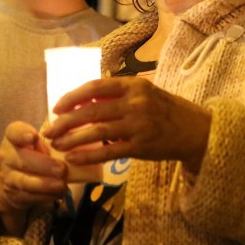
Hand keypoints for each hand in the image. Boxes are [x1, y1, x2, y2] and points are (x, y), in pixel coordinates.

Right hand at [0, 122, 67, 235]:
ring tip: (61, 184)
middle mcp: (6, 156)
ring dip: (44, 184)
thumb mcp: (36, 144)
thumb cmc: (32, 155)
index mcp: (12, 138)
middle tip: (62, 169)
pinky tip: (58, 193)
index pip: (13, 132)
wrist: (12, 181)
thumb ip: (49, 140)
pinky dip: (45, 196)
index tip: (34, 137)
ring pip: (24, 181)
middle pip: (22, 160)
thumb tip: (73, 140)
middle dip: (43, 165)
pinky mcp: (14, 195)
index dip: (22, 134)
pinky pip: (29, 196)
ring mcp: (8, 177)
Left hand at [42, 77, 211, 173]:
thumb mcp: (144, 93)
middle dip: (65, 122)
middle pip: (92, 111)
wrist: (195, 130)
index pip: (95, 87)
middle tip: (49, 130)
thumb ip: (117, 95)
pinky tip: (74, 159)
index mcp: (133, 85)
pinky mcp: (141, 146)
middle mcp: (135, 103)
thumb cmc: (164, 109)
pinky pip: (109, 151)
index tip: (56, 107)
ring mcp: (138, 125)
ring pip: (97, 132)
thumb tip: (84, 101)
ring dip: (72, 139)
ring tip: (57, 145)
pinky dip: (89, 155)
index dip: (72, 97)